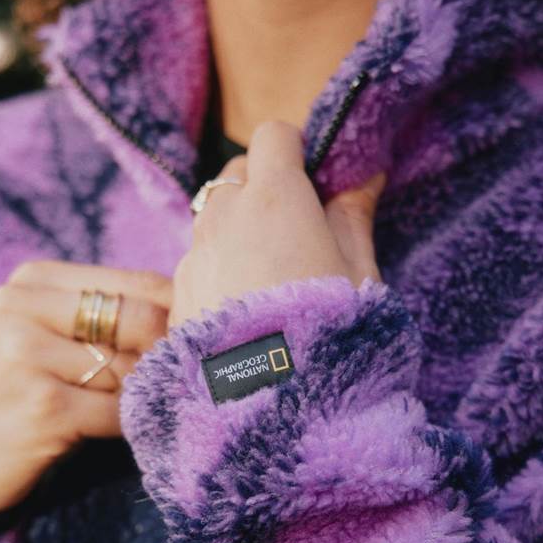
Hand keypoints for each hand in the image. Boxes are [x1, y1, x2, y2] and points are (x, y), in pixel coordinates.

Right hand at [0, 262, 170, 514]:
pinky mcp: (44, 408)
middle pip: (140, 320)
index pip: (138, 283)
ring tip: (128, 404)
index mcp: (33, 280)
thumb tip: (191, 308)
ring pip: (132, 370)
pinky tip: (111, 428)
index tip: (190, 342)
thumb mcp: (42, 330)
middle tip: (171, 377)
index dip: (178, 315)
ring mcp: (28, 358)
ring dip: (141, 394)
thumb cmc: (15, 386)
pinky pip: (119, 412)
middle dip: (166, 353)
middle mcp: (23, 309)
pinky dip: (128, 424)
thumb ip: (104, 313)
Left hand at [170, 120, 383, 326]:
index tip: (314, 182)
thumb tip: (364, 176)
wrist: (270, 407)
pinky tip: (244, 314)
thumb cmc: (327, 336)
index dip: (296, 152)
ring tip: (269, 282)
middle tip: (296, 234)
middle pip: (237, 175)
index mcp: (274, 198)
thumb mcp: (359, 275)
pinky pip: (198, 263)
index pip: (273, 136)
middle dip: (264, 190)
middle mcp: (222, 216)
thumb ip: (353, 217)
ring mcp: (194, 257)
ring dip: (237, 232)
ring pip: (213, 220)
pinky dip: (218, 271)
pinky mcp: (178, 296)